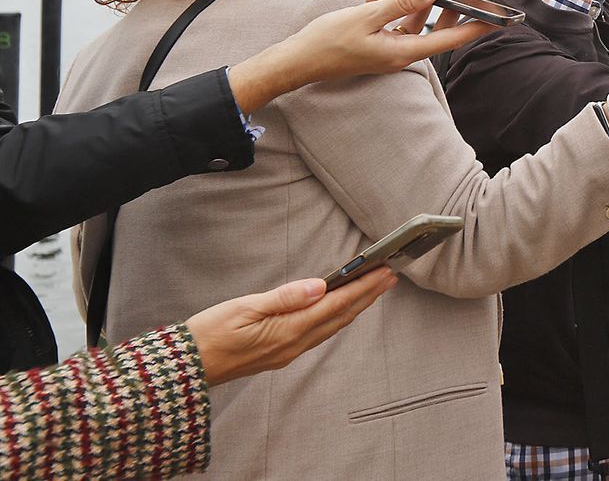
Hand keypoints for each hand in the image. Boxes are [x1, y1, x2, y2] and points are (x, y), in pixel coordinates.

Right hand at [186, 271, 396, 385]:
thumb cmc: (209, 332)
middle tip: (390, 276)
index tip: (385, 272)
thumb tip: (320, 286)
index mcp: (288, 331)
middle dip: (368, 295)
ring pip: (332, 327)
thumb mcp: (244, 307)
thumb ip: (284, 297)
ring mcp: (287, 352)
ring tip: (373, 289)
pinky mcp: (279, 354)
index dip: (363, 287)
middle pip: (341, 317)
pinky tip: (340, 309)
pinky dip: (336, 318)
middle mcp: (293, 345)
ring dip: (355, 307)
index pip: (336, 305)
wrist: (187, 367)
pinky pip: (318, 334)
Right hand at [227, 0, 494, 113]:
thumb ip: (401, 3)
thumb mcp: (366, 18)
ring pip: (411, 20)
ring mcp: (386, 46)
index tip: (498, 19)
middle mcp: (399, 52)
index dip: (475, 27)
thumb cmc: (327, 44)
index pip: (449, 40)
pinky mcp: (372, 39)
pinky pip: (386, 17)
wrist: (294, 61)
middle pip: (434, 29)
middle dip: (448, 7)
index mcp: (403, 52)